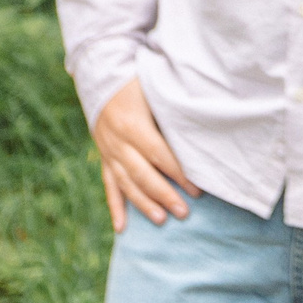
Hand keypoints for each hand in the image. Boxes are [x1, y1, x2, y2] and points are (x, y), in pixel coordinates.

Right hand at [93, 75, 199, 232]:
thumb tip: (202, 126)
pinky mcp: (104, 156)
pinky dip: (115, 206)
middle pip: (143, 174)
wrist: (100, 75)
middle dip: (164, 195)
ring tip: (162, 220)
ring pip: (126, 183)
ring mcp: (108, 151)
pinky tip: (122, 228)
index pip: (159, 155)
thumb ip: (172, 110)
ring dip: (143, 204)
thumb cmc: (137, 80)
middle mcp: (117, 141)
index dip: (178, 173)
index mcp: (133, 125)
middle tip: (184, 213)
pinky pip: (109, 185)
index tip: (197, 189)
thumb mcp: (154, 89)